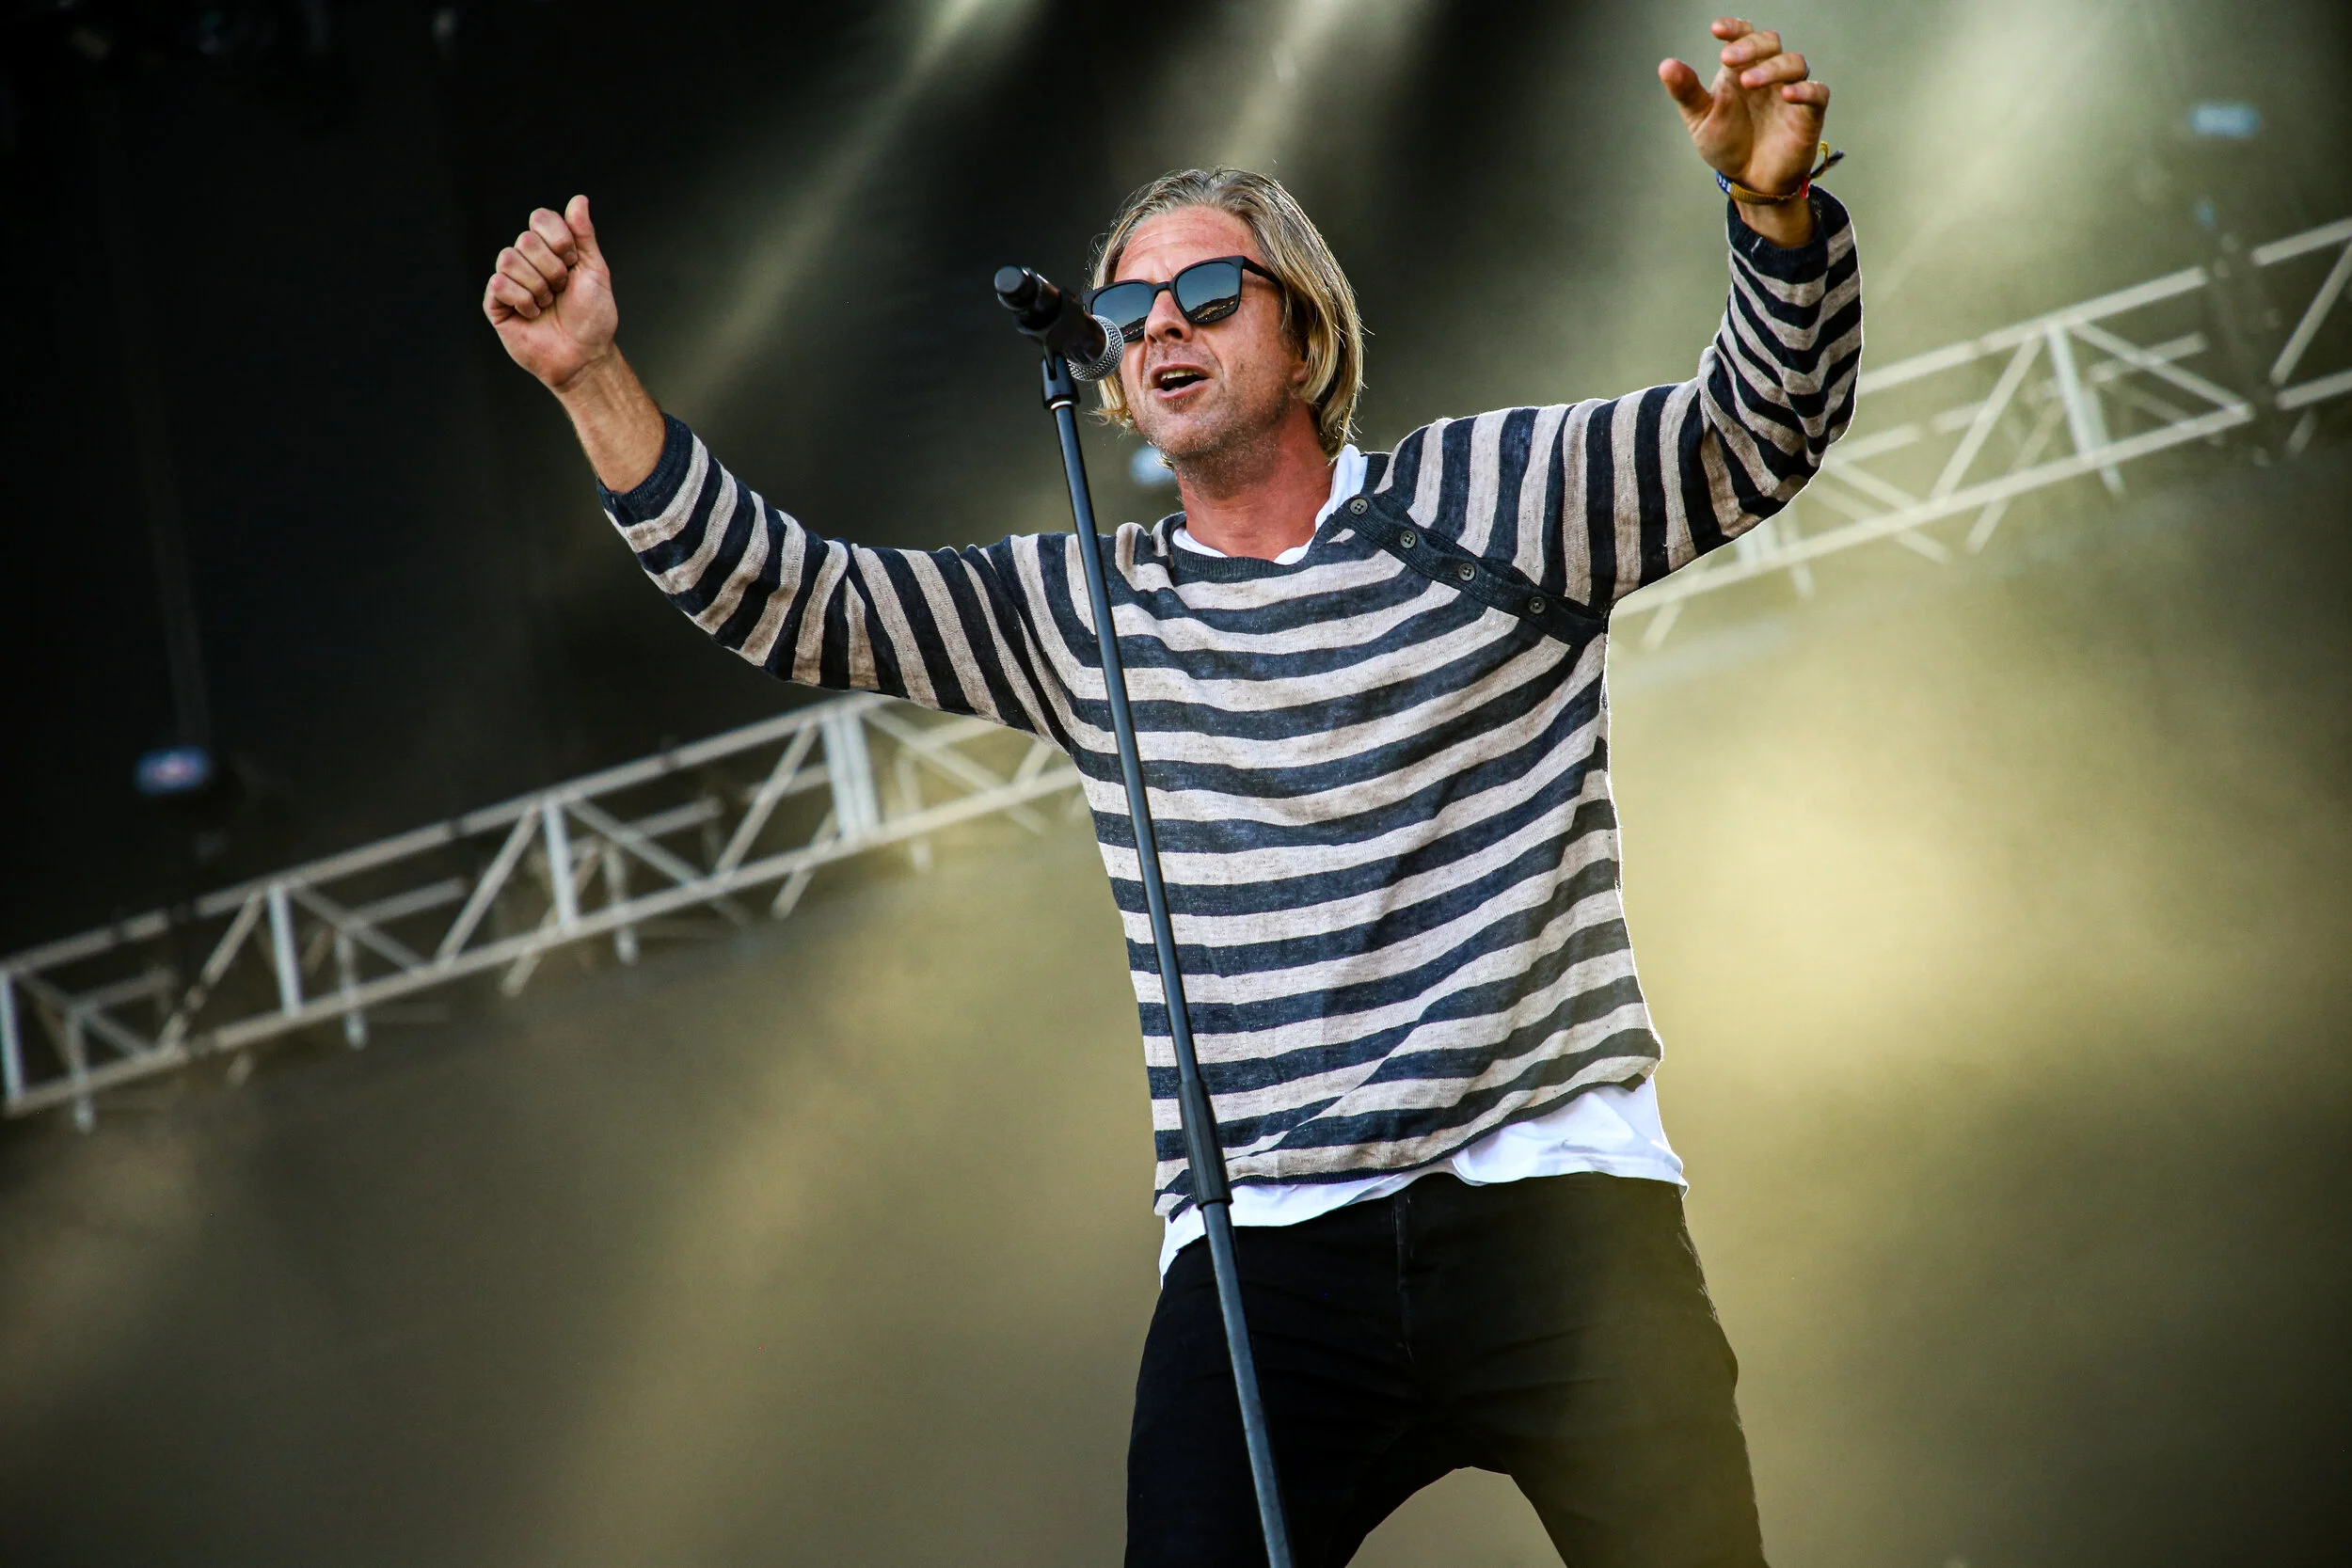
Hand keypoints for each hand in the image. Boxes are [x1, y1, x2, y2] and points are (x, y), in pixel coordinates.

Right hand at [482, 195, 617, 390]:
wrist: (584, 356)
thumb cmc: (593, 318)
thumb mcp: (595, 270)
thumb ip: (584, 234)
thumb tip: (579, 199)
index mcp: (550, 250)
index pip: (540, 218)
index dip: (558, 238)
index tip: (573, 262)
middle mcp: (527, 261)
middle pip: (525, 239)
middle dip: (552, 268)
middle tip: (562, 290)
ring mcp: (510, 281)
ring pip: (508, 258)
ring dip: (537, 286)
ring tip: (548, 304)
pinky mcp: (496, 303)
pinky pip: (499, 283)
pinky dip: (523, 300)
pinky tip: (533, 314)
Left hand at [1659, 18, 1829, 204]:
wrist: (1748, 181)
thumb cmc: (1727, 144)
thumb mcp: (1701, 119)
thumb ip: (1686, 92)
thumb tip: (1666, 64)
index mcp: (1741, 70)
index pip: (1744, 35)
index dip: (1734, 28)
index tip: (1716, 30)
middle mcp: (1768, 74)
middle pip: (1770, 42)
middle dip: (1750, 45)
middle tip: (1727, 59)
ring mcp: (1790, 92)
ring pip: (1794, 63)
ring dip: (1772, 68)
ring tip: (1749, 82)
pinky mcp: (1809, 114)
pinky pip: (1817, 92)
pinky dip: (1805, 90)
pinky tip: (1787, 95)